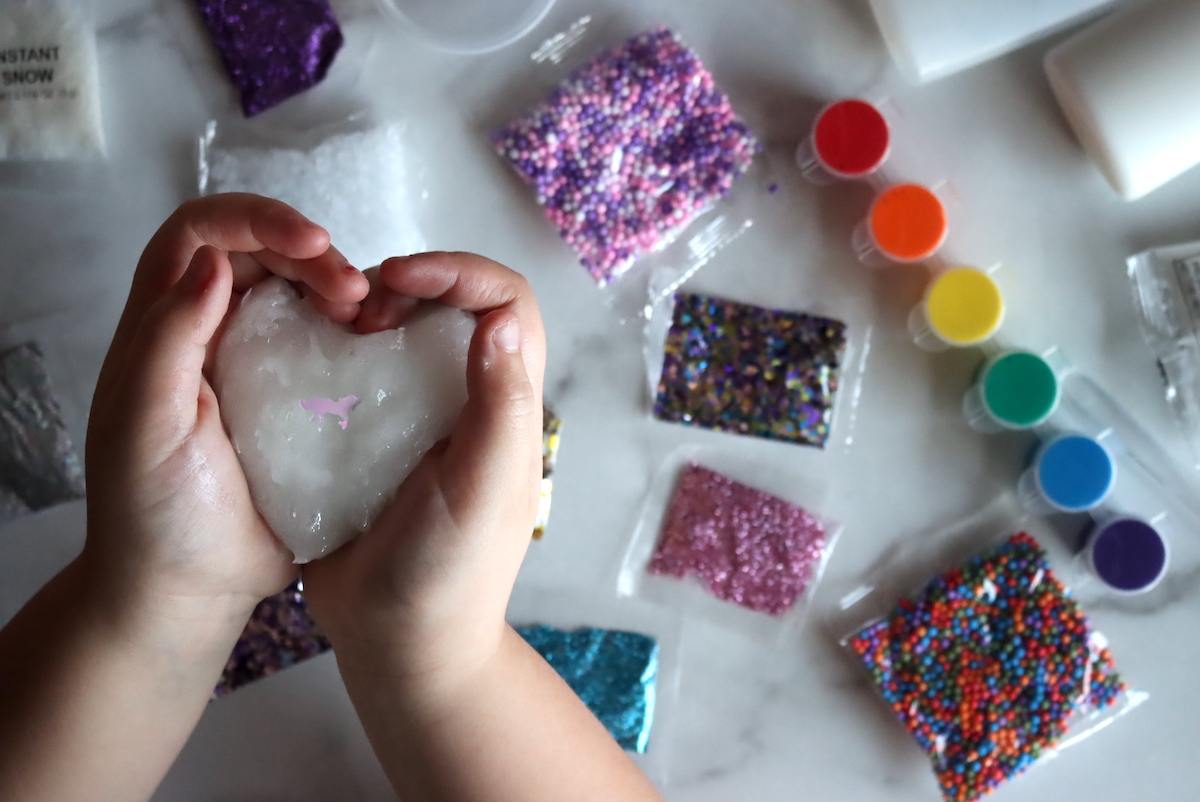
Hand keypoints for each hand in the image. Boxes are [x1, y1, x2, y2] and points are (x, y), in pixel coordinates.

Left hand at [83, 193, 370, 621]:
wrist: (190, 588)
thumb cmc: (155, 511)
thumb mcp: (146, 422)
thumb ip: (169, 337)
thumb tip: (215, 261)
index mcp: (164, 326)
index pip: (204, 233)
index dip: (258, 220)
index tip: (315, 244)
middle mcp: (209, 332)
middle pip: (262, 254)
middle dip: (312, 254)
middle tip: (355, 291)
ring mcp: (255, 365)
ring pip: (299, 294)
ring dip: (339, 288)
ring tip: (371, 315)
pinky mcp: (295, 400)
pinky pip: (328, 345)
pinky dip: (356, 334)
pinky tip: (379, 349)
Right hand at [303, 252, 546, 695]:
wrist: (397, 643)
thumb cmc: (451, 573)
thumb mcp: (483, 488)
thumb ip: (500, 408)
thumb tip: (501, 321)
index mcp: (504, 403)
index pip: (504, 303)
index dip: (459, 272)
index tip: (399, 279)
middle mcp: (466, 399)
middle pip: (451, 305)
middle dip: (408, 283)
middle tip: (356, 307)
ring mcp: (416, 418)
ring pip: (401, 333)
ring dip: (365, 313)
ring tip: (329, 327)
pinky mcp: (368, 438)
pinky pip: (356, 373)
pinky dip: (333, 352)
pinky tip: (302, 362)